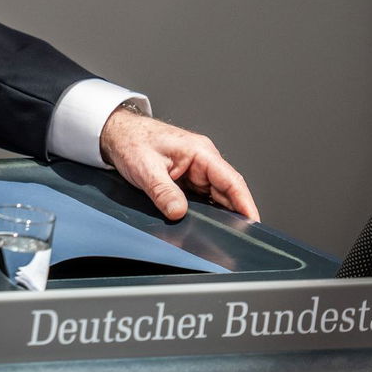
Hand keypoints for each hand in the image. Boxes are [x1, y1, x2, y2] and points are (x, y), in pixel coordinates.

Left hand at [99, 106, 259, 222]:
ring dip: (220, 214)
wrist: (117, 132)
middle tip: (238, 238)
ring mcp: (195, 169)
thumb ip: (163, 191)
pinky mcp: (186, 178)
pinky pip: (202, 197)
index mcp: (200, 152)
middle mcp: (202, 160)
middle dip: (235, 214)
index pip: (232, 180)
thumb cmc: (132, 140)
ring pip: (216, 196)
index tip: (253, 223)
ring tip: (225, 236)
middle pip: (227, 191)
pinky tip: (206, 225)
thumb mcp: (146, 168)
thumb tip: (178, 213)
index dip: (245, 203)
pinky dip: (206, 210)